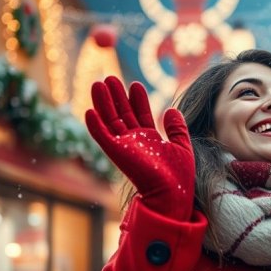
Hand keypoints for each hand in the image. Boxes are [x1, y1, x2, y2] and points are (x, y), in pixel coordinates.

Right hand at [85, 76, 194, 219]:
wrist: (173, 192)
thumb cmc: (179, 175)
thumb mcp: (182, 146)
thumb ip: (177, 128)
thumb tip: (171, 109)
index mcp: (150, 140)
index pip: (141, 115)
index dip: (138, 100)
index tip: (135, 84)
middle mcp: (135, 142)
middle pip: (122, 113)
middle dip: (116, 95)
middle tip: (110, 77)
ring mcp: (124, 147)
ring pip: (109, 120)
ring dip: (103, 102)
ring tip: (99, 83)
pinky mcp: (116, 153)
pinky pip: (102, 137)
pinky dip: (94, 125)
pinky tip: (89, 110)